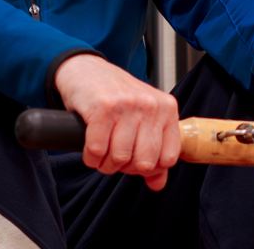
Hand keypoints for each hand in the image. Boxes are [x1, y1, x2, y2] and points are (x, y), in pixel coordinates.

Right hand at [54, 54, 181, 190]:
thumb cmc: (115, 95)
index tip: (135, 162)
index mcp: (166, 109)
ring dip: (105, 164)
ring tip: (101, 152)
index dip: (148, 168)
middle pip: (143, 162)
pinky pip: (97, 150)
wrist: (85, 70)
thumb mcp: (142, 118)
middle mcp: (150, 105)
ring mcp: (127, 105)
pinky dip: (91, 157)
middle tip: (115, 157)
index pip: (167, 158)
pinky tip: (90, 148)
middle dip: (125, 168)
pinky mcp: (103, 107)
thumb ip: (155, 151)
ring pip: (120, 158)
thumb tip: (158, 184)